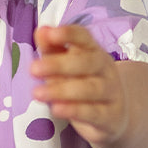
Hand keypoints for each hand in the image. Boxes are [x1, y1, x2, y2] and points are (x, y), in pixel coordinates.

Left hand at [30, 25, 128, 147]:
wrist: (113, 115)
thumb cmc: (83, 83)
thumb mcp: (66, 64)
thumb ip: (52, 48)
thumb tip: (41, 31)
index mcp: (94, 51)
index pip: (85, 38)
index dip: (69, 34)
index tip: (51, 33)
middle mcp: (105, 70)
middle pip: (87, 63)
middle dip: (59, 65)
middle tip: (34, 69)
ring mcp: (110, 93)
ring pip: (89, 89)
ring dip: (62, 90)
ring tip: (37, 93)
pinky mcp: (110, 117)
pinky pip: (93, 113)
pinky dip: (74, 111)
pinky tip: (56, 109)